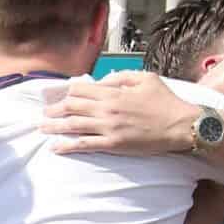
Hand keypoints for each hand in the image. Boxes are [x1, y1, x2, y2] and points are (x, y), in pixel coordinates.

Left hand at [40, 73, 198, 155]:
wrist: (181, 125)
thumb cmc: (166, 101)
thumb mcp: (145, 78)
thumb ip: (121, 76)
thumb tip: (102, 81)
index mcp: (114, 92)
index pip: (81, 89)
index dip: (67, 92)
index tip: (59, 96)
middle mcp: (107, 108)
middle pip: (72, 106)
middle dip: (54, 109)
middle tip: (44, 114)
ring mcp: (109, 127)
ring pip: (74, 125)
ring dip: (55, 127)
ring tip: (42, 129)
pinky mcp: (113, 144)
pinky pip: (85, 145)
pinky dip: (68, 145)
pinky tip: (56, 147)